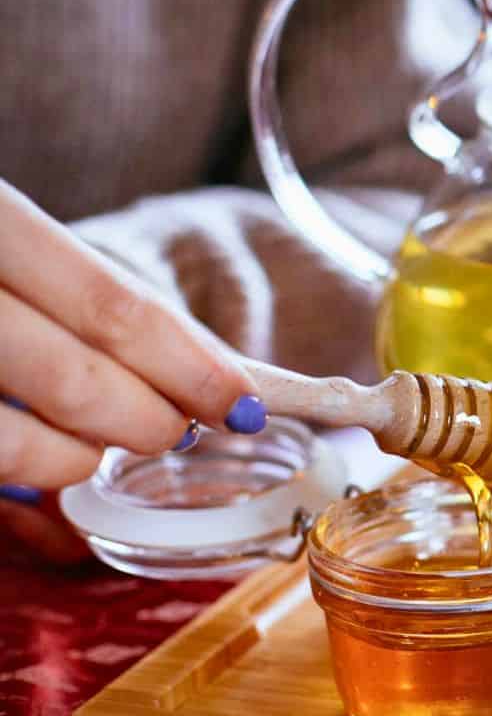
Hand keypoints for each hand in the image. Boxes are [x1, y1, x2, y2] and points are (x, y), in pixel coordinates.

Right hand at [0, 179, 264, 489]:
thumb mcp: (18, 243)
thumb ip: (97, 298)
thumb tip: (219, 367)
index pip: (114, 306)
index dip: (193, 366)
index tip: (245, 405)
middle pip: (75, 379)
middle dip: (148, 420)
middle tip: (178, 430)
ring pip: (16, 442)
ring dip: (80, 457)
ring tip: (101, 445)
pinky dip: (25, 472)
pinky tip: (42, 455)